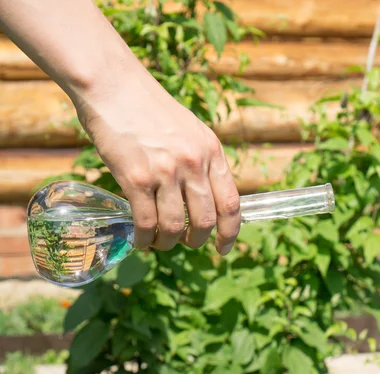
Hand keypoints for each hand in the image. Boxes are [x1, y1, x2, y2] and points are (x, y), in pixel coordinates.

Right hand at [74, 70, 240, 254]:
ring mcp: (166, 172)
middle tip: (188, 243)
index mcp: (212, 152)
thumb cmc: (151, 110)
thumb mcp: (191, 131)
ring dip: (167, 242)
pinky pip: (146, 222)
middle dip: (197, 240)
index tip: (224, 248)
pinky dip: (144, 238)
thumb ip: (203, 162)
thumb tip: (207, 197)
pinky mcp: (136, 177)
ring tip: (160, 242)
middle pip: (205, 221)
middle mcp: (194, 164)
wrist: (115, 86)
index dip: (230, 232)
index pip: (231, 203)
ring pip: (174, 226)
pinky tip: (140, 239)